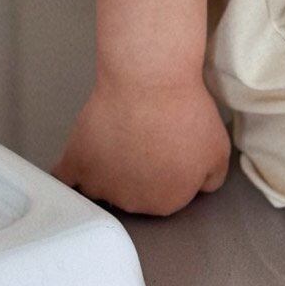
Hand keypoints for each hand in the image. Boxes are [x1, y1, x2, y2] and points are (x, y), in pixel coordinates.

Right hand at [50, 74, 231, 215]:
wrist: (149, 82)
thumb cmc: (185, 111)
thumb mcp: (218, 149)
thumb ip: (211, 179)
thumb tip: (200, 187)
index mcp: (167, 203)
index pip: (165, 196)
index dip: (168, 171)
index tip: (168, 149)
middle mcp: (132, 203)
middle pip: (132, 194)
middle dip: (138, 173)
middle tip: (144, 138)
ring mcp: (100, 185)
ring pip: (100, 188)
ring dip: (105, 172)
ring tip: (115, 141)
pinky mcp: (76, 163)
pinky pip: (65, 180)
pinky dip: (67, 178)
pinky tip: (71, 173)